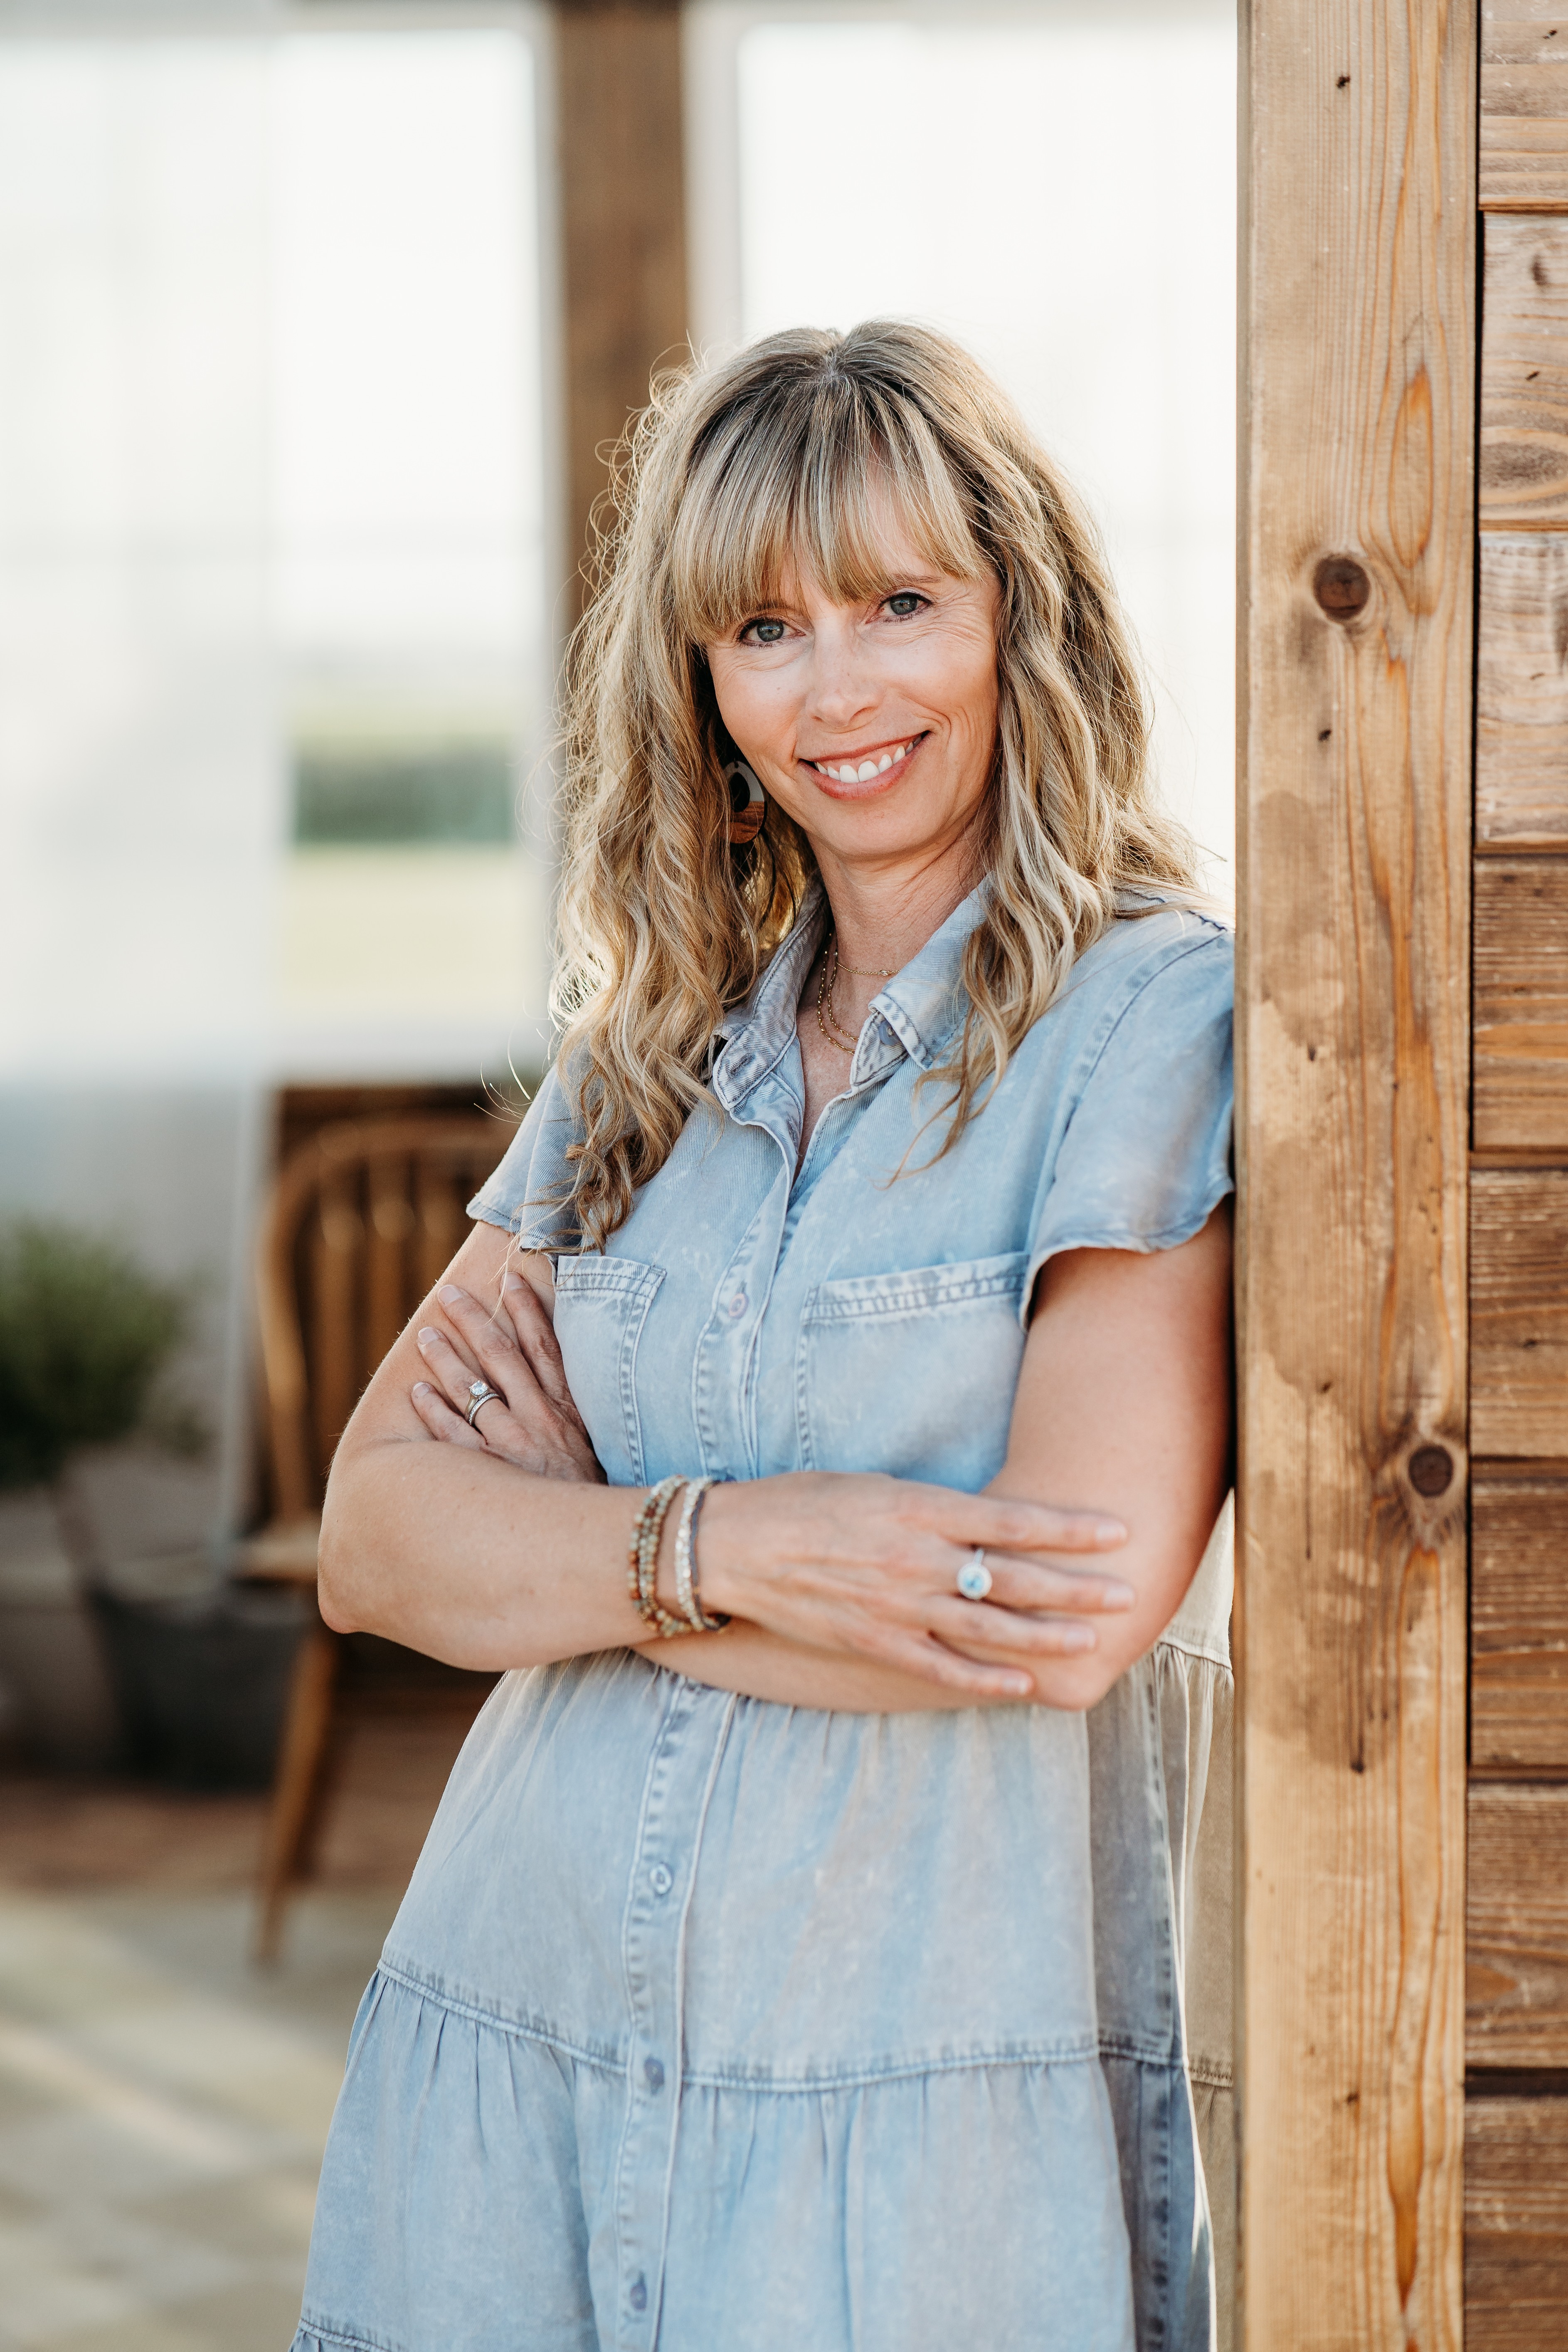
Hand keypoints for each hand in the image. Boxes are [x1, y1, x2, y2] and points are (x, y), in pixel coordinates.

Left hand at [411, 1272, 604, 1484]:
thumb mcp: (598, 1456)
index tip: (511, 1279)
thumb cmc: (596, 1504)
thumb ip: (579, 1425)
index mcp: (570, 1412)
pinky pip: (454, 1436)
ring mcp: (513, 1446)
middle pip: (503, 1358)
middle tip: (449, 1295)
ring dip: (447, 1359)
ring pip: (473, 1390)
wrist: (598, 1549)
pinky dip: (435, 1410)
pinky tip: (418, 1391)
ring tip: (425, 1335)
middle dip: (475, 1321)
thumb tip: (568, 1398)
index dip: (528, 1311)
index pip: (546, 1348)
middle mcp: (540, 1421)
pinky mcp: (491, 1475)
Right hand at [694, 1473, 1133, 1700]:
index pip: (1013, 1518)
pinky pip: (941, 1668)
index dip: (1069, 1527)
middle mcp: (918, 1558)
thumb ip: (932, 1510)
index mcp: (918, 1507)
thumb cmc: (803, 1502)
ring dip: (1044, 1634)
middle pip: (1015, 1576)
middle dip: (1076, 1586)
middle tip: (1126, 1592)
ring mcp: (898, 1606)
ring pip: (989, 1626)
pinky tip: (1020, 1685)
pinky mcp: (875, 1643)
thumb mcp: (875, 1486)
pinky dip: (983, 1679)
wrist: (735, 1546)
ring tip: (1091, 1639)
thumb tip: (984, 1524)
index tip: (1116, 1531)